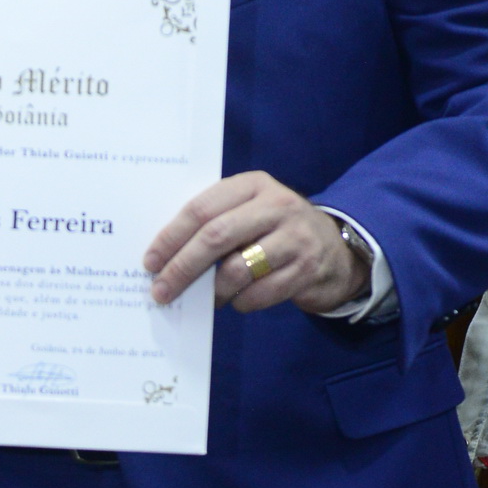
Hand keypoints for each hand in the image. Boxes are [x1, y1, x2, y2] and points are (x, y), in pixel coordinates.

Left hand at [143, 171, 368, 314]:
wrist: (336, 249)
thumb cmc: (276, 230)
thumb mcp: (250, 211)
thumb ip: (216, 221)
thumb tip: (165, 256)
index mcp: (253, 185)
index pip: (201, 208)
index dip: (171, 237)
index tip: (150, 262)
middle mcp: (276, 205)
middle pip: (216, 237)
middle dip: (182, 267)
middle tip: (162, 290)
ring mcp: (295, 237)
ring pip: (237, 269)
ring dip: (213, 291)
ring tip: (206, 298)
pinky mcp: (307, 269)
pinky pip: (260, 293)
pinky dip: (241, 302)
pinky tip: (237, 301)